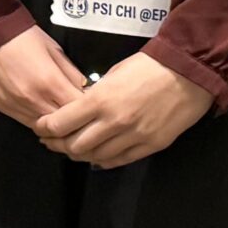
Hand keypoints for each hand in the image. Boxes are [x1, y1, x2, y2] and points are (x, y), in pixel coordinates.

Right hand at [0, 27, 88, 128]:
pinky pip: (28, 123)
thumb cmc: (22, 36)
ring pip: (45, 129)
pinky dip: (39, 121)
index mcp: (50, 82)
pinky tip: (44, 114)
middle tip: (82, 116)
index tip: (94, 106)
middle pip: (63, 124)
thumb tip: (85, 91)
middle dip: (75, 122)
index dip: (89, 109)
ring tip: (63, 118)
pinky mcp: (3, 108)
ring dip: (56, 125)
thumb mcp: (53, 49)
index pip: (79, 109)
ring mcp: (17, 106)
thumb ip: (71, 73)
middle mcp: (34, 100)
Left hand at [34, 54, 211, 167]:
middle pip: (75, 146)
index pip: (61, 123)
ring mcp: (133, 137)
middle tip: (51, 141)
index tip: (40, 127)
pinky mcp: (150, 146)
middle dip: (58, 145)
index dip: (45, 128)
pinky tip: (96, 156)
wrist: (187, 74)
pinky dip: (103, 160)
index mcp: (99, 100)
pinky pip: (119, 161)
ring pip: (95, 157)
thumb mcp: (112, 75)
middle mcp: (113, 123)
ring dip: (80, 155)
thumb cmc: (147, 67)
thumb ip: (94, 96)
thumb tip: (80, 109)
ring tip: (71, 149)